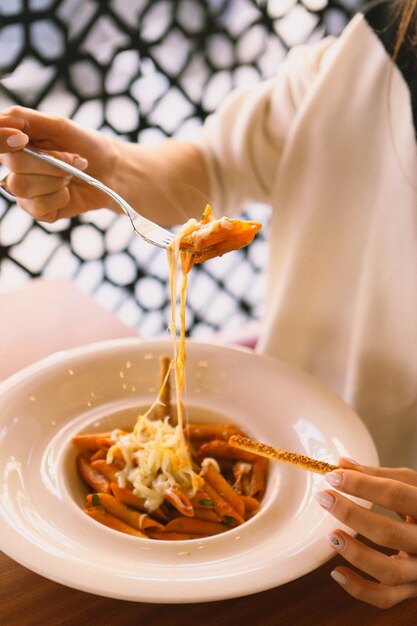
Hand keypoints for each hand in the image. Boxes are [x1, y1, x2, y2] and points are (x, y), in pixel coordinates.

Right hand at [0, 106, 121, 221]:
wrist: (112, 173)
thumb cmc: (87, 146)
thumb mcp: (58, 125)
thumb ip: (26, 119)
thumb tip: (3, 120)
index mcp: (16, 143)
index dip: (3, 140)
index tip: (24, 139)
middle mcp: (15, 168)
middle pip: (14, 164)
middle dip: (50, 161)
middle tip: (72, 158)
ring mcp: (25, 192)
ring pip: (23, 186)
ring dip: (55, 179)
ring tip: (70, 175)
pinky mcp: (38, 211)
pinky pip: (37, 206)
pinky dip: (59, 197)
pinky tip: (68, 192)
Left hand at [316, 459, 416, 607]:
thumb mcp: (411, 485)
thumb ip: (378, 476)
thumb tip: (341, 464)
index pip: (396, 494)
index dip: (362, 484)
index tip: (332, 476)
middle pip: (389, 533)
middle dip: (351, 514)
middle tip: (323, 498)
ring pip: (389, 571)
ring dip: (355, 554)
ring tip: (331, 536)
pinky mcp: (413, 590)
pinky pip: (386, 598)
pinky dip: (359, 589)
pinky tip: (336, 572)